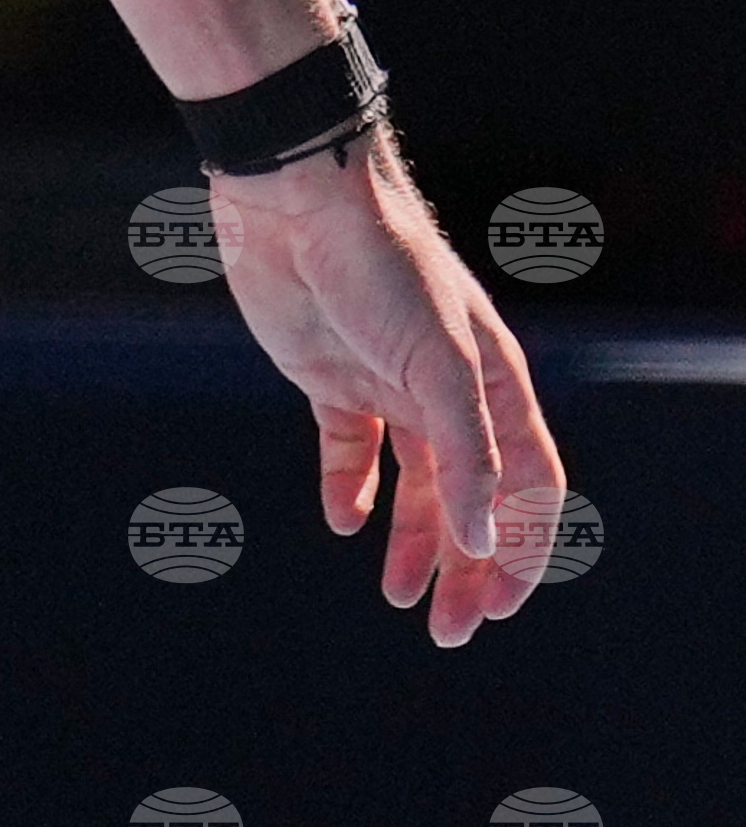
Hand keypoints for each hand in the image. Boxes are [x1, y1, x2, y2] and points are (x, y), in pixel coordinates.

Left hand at [211, 131, 567, 645]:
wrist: (295, 197)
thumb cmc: (382, 264)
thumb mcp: (438, 361)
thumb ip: (465, 453)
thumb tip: (486, 542)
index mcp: (493, 386)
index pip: (530, 488)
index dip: (524, 551)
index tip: (499, 607)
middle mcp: (446, 391)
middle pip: (470, 499)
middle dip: (465, 567)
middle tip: (447, 630)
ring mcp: (388, 384)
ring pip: (412, 483)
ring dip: (410, 540)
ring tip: (397, 596)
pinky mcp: (329, 377)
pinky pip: (348, 449)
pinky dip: (348, 489)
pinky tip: (344, 523)